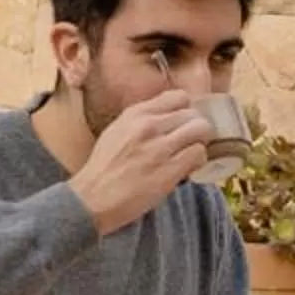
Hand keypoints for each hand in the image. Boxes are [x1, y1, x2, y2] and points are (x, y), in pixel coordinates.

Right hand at [68, 92, 212, 235]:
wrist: (92, 197)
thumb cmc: (103, 168)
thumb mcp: (117, 131)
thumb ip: (141, 120)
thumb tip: (169, 118)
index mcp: (135, 114)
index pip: (178, 97)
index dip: (187, 110)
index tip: (185, 122)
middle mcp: (148, 126)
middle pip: (193, 113)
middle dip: (197, 128)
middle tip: (191, 142)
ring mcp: (159, 147)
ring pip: (201, 130)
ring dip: (201, 143)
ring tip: (192, 154)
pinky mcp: (168, 170)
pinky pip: (199, 154)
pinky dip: (199, 160)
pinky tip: (189, 168)